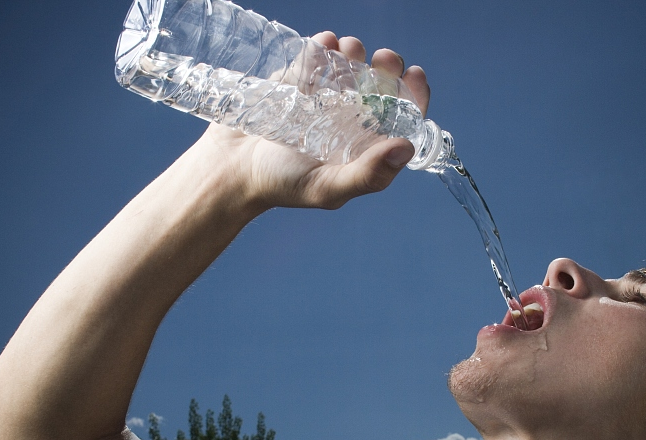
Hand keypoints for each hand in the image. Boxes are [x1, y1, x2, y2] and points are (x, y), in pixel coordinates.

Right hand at [198, 32, 430, 213]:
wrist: (232, 167)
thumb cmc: (282, 185)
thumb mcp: (328, 187)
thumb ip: (368, 174)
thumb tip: (406, 148)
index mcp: (366, 145)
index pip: (402, 116)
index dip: (413, 95)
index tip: (412, 75)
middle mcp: (351, 119)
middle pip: (381, 84)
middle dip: (386, 66)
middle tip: (382, 59)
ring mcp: (325, 96)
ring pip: (352, 63)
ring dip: (356, 52)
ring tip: (348, 50)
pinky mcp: (298, 78)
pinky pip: (318, 54)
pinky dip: (324, 45)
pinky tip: (324, 45)